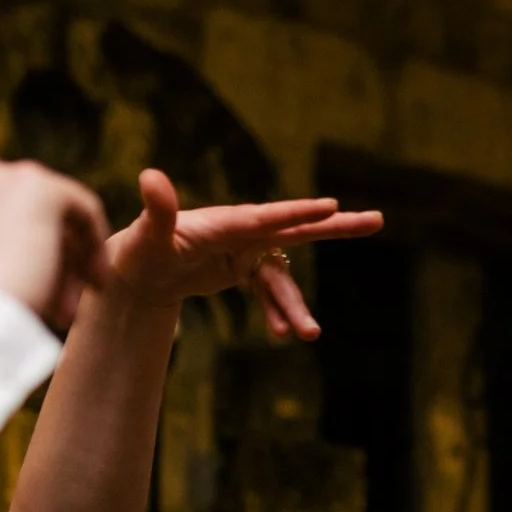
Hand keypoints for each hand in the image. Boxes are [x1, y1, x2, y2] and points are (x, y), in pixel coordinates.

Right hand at [0, 91, 111, 331]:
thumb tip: (21, 266)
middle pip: (9, 200)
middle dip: (35, 248)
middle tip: (53, 306)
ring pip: (48, 210)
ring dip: (64, 256)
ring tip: (67, 310)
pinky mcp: (37, 188)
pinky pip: (81, 208)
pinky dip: (92, 244)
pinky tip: (96, 281)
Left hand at [96, 170, 382, 338]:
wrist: (135, 273)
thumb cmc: (137, 252)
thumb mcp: (146, 237)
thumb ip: (157, 210)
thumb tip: (151, 177)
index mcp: (222, 223)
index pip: (265, 218)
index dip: (297, 213)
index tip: (330, 206)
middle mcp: (240, 231)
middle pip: (294, 229)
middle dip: (336, 228)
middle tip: (376, 220)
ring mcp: (245, 250)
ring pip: (282, 278)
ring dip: (295, 306)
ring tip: (310, 335)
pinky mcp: (242, 267)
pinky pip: (268, 292)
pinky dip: (275, 312)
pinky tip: (280, 335)